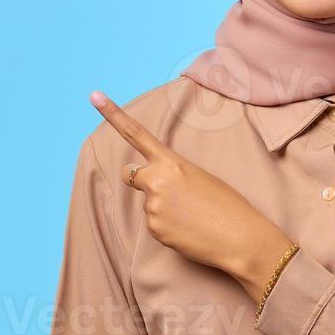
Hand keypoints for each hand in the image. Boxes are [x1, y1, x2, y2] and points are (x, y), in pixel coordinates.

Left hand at [89, 90, 293, 288]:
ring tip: (193, 217)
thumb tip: (154, 188)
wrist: (240, 238)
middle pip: (129, 175)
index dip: (113, 114)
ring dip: (164, 209)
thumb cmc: (227, 205)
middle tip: (166, 192)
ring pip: (148, 204)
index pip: (136, 134)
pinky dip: (169, 228)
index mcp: (171, 162)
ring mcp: (152, 206)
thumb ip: (171, 175)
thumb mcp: (200, 177)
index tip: (94, 96)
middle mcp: (156, 181)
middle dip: (139, 180)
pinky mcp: (154, 230)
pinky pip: (155, 225)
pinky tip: (189, 230)